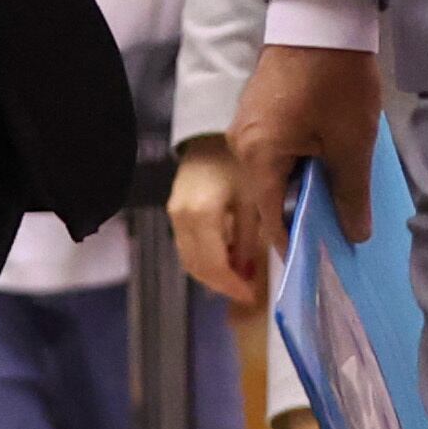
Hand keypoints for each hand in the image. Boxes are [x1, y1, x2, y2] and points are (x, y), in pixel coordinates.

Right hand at [169, 137, 260, 306]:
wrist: (211, 133)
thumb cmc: (240, 159)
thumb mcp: (254, 196)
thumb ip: (250, 236)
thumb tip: (250, 271)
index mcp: (200, 215)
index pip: (212, 264)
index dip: (231, 284)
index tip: (252, 295)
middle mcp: (180, 219)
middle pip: (196, 266)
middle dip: (222, 283)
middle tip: (249, 290)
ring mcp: (174, 215)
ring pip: (189, 258)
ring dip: (213, 273)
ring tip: (242, 279)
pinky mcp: (175, 212)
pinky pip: (188, 245)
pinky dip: (207, 258)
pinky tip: (230, 259)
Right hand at [220, 44, 384, 292]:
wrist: (322, 17)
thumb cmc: (337, 79)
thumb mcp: (352, 140)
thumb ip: (351, 192)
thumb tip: (354, 235)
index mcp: (258, 158)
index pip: (271, 218)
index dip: (297, 243)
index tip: (322, 264)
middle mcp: (243, 147)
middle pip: (271, 199)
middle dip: (303, 218)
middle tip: (339, 237)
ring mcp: (248, 129)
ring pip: (275, 177)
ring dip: (305, 191)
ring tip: (341, 205)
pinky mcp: (260, 115)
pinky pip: (277, 155)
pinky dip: (301, 168)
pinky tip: (331, 171)